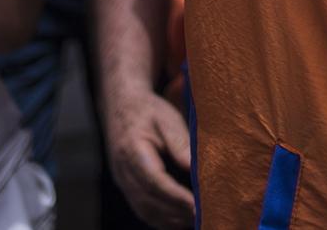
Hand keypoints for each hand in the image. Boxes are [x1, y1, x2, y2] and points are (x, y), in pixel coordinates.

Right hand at [106, 89, 194, 227]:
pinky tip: (182, 219)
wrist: (123, 107)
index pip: (153, 180)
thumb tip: (194, 168)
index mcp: (132, 150)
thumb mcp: (167, 118)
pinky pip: (143, 211)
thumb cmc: (149, 111)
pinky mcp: (128, 188)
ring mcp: (123, 182)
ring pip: (145, 211)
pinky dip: (162, 220)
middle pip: (149, 201)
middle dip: (176, 212)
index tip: (196, 206)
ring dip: (171, 219)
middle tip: (203, 216)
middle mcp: (123, 171)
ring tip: (197, 220)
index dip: (175, 196)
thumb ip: (180, 143)